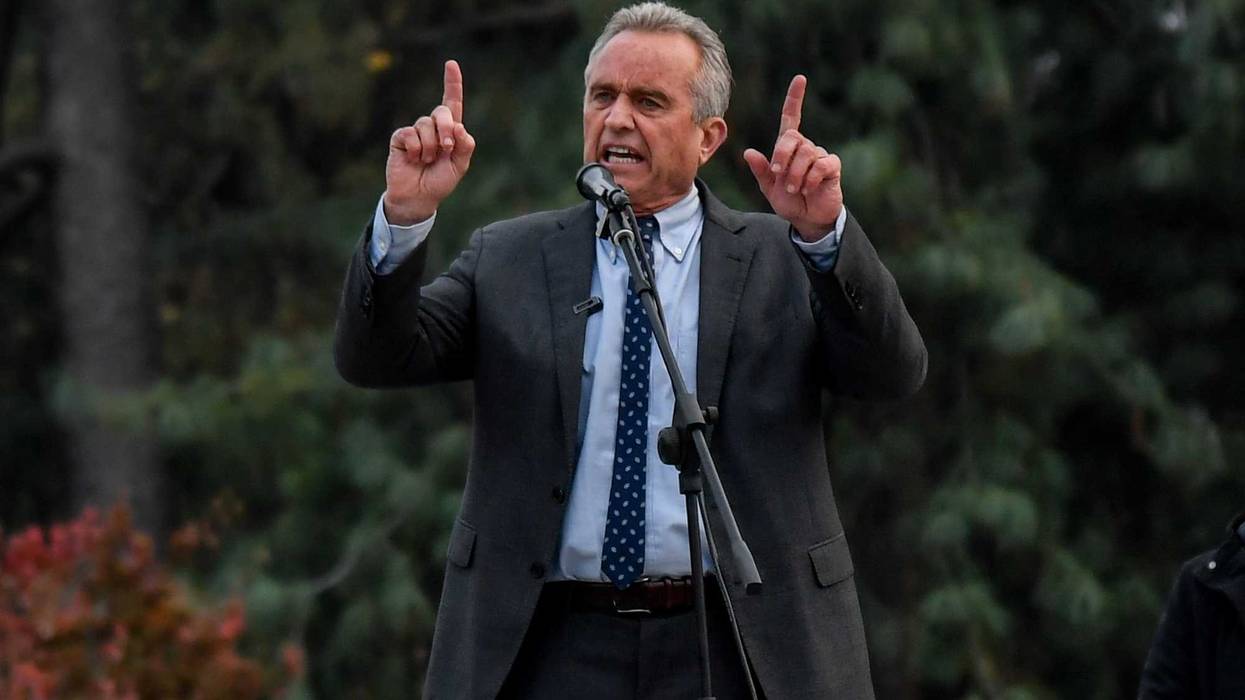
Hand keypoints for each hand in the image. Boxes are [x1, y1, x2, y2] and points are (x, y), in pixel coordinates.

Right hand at [383, 60, 476, 224]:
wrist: (419, 198)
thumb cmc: (440, 181)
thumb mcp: (460, 166)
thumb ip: (465, 145)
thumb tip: (459, 125)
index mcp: (450, 131)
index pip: (452, 103)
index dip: (452, 84)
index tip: (451, 64)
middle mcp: (432, 127)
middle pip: (442, 112)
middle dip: (447, 129)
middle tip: (447, 149)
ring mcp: (415, 132)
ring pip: (426, 125)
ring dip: (431, 147)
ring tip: (427, 161)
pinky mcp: (400, 139)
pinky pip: (410, 135)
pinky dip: (416, 150)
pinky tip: (414, 160)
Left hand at [743, 75, 842, 241]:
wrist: (807, 219)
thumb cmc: (789, 202)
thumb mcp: (769, 188)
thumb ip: (761, 171)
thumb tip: (748, 152)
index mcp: (788, 148)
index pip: (792, 117)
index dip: (795, 98)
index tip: (800, 79)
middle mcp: (805, 147)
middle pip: (793, 137)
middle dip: (782, 156)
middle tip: (778, 176)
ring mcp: (820, 155)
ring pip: (807, 153)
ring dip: (796, 175)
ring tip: (794, 189)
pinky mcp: (832, 167)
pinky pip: (821, 164)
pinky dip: (810, 179)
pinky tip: (808, 189)